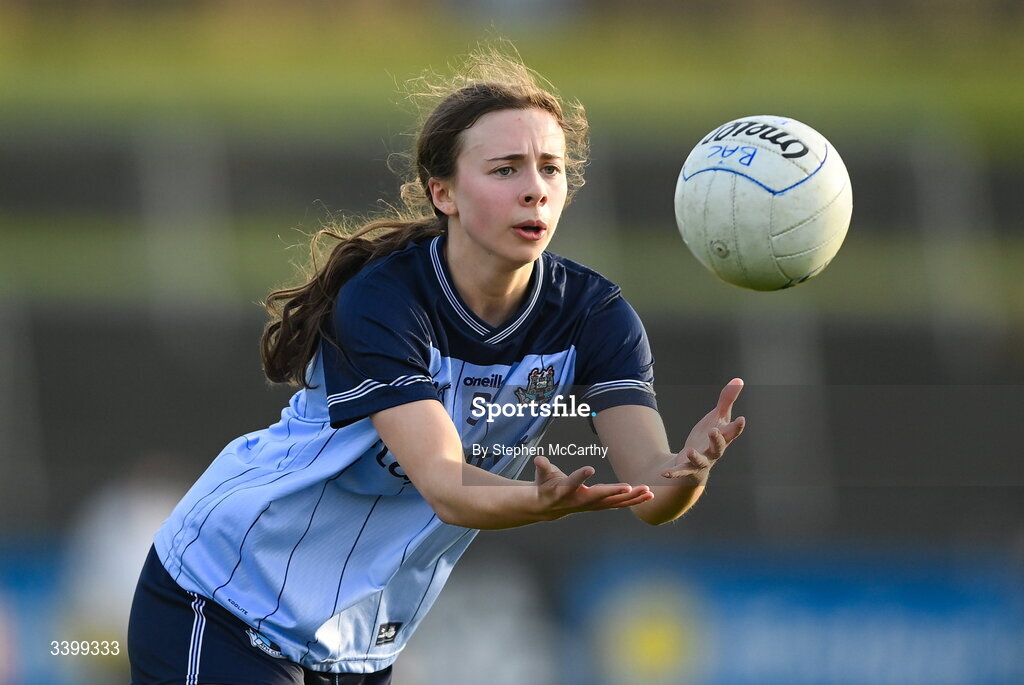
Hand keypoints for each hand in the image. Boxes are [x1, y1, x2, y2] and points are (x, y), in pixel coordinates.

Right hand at [533, 455, 652, 519]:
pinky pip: (619, 504)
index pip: (573, 482)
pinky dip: (633, 500)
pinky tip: (648, 496)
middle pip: (600, 496)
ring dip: (632, 498)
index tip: (589, 468)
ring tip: (649, 492)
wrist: (547, 508)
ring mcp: (591, 505)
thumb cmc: (545, 486)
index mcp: (565, 490)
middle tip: (630, 487)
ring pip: (614, 502)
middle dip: (615, 492)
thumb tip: (539, 459)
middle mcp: (581, 500)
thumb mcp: (542, 475)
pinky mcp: (600, 505)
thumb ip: (542, 467)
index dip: (581, 476)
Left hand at [662, 378, 745, 479]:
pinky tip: (664, 473)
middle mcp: (714, 452)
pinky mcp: (687, 468)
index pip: (732, 432)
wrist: (697, 461)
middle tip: (714, 430)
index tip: (742, 419)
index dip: (737, 426)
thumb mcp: (718, 416)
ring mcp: (701, 461)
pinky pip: (680, 471)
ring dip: (695, 457)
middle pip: (718, 448)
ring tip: (689, 451)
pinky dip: (673, 473)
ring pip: (700, 461)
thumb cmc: (710, 436)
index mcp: (723, 438)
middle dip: (717, 440)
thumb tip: (739, 380)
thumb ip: (727, 400)